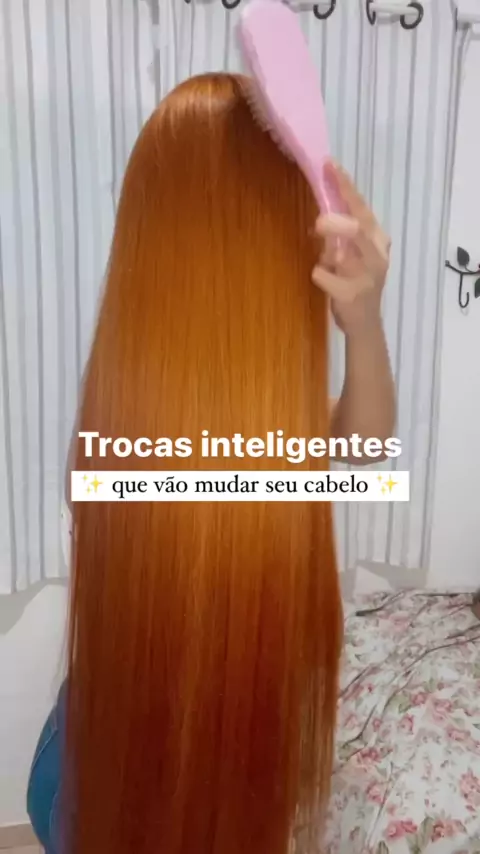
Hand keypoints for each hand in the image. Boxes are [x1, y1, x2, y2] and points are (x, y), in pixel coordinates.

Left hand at [312, 161, 390, 336]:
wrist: (365, 322)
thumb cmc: (357, 280)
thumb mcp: (355, 252)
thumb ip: (344, 231)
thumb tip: (322, 205)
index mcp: (378, 240)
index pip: (361, 207)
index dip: (345, 186)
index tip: (329, 165)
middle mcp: (376, 255)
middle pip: (358, 228)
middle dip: (336, 222)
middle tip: (319, 222)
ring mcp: (366, 277)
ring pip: (341, 253)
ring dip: (327, 252)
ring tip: (327, 258)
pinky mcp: (350, 295)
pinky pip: (324, 276)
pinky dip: (319, 274)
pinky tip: (325, 280)